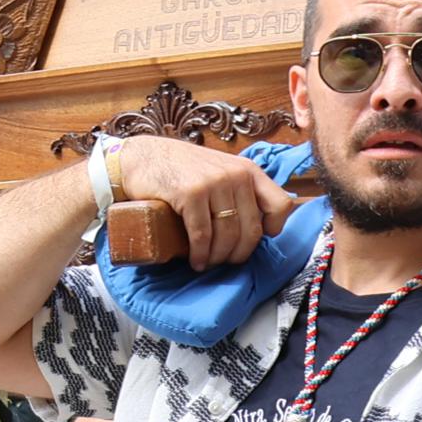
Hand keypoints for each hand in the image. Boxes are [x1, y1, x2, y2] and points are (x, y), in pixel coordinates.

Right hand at [104, 137, 294, 271]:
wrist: (140, 157)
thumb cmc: (179, 169)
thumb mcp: (218, 171)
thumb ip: (238, 191)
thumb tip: (256, 228)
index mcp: (248, 170)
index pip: (281, 205)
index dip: (272, 229)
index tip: (255, 240)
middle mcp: (236, 174)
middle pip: (251, 229)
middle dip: (238, 254)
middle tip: (224, 262)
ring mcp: (213, 182)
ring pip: (227, 235)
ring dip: (217, 257)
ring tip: (207, 263)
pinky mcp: (190, 194)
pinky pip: (203, 235)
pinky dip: (200, 253)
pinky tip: (195, 260)